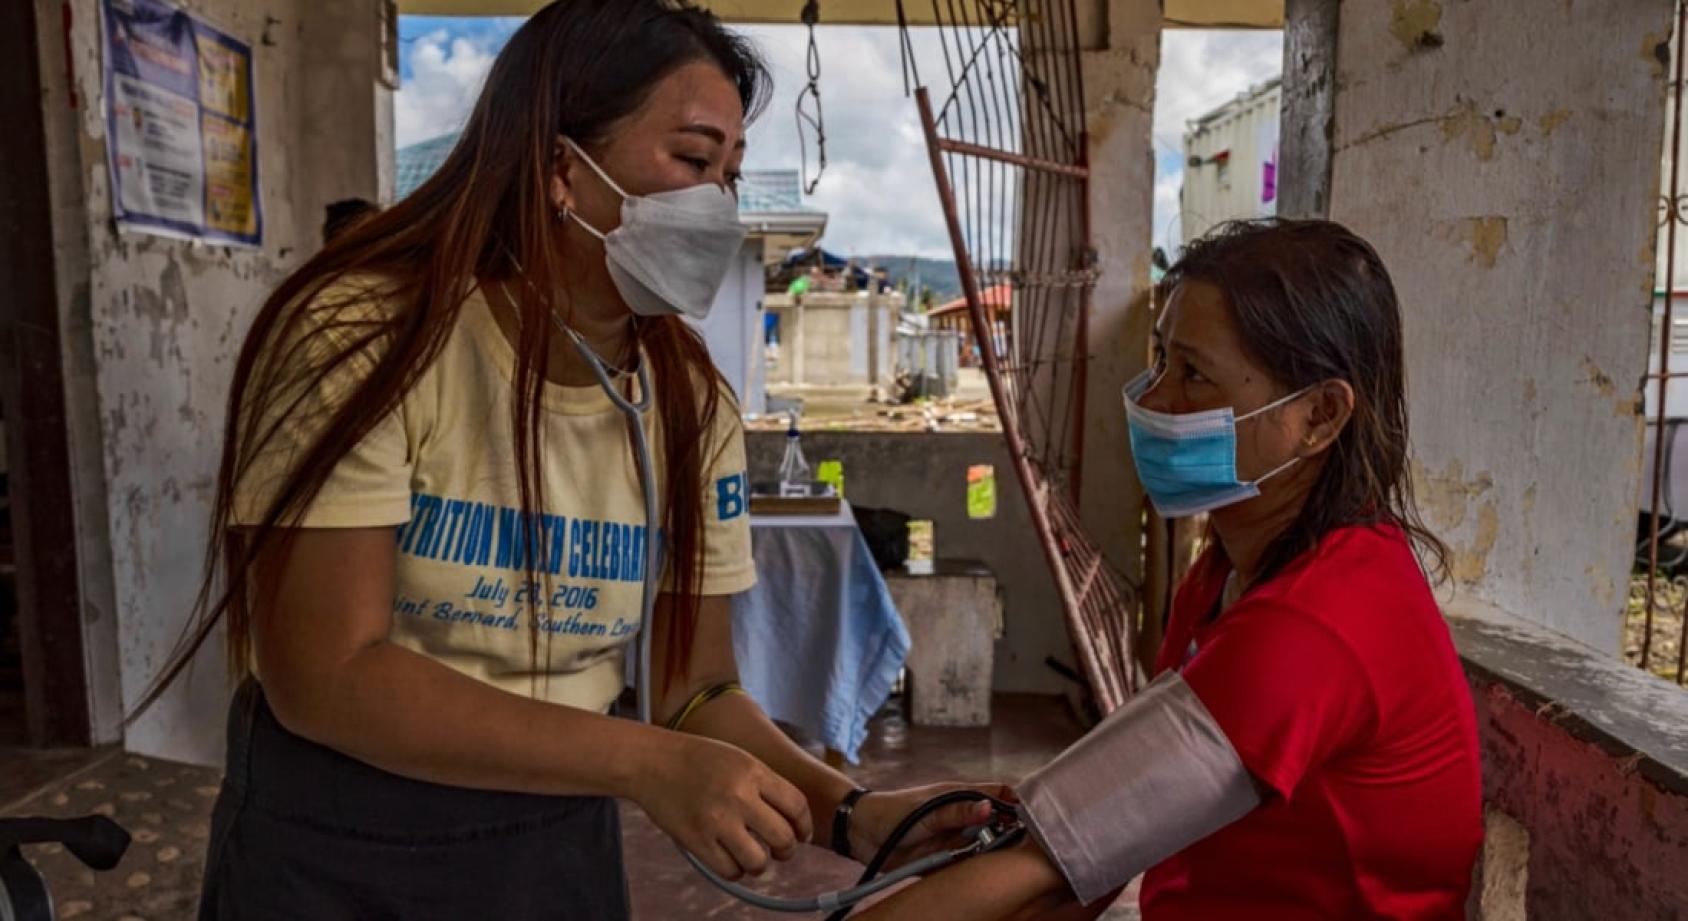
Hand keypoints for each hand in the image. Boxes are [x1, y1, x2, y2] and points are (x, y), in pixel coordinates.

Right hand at [630, 731, 813, 879]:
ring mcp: (717, 820)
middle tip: (781, 851)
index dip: (804, 826)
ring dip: (760, 865)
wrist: (652, 761)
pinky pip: (729, 870)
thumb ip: (765, 784)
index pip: (796, 805)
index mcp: (753, 771)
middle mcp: (738, 795)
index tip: (801, 835)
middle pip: (783, 837)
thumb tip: (793, 817)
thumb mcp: (739, 758)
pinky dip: (735, 871)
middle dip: (787, 850)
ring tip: (753, 857)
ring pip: (758, 861)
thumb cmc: (697, 759)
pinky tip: (731, 860)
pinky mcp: (696, 840)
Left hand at [848, 781, 1014, 869]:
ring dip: (995, 857)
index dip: (1018, 804)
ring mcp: (956, 841)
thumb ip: (958, 811)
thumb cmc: (893, 812)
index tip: (1032, 819)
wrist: (862, 835)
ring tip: (1005, 865)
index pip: (1000, 795)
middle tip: (1023, 849)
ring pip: (987, 849)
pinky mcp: (946, 862)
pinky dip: (976, 874)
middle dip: (1012, 835)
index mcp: (963, 797)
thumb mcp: (928, 811)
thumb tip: (989, 808)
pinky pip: (968, 869)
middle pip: (999, 825)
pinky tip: (986, 879)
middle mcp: (964, 819)